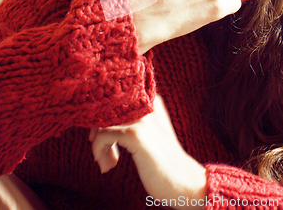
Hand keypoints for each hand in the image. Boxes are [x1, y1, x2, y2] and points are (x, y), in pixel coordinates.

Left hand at [90, 95, 205, 208]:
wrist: (184, 182)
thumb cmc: (164, 163)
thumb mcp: (149, 136)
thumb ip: (134, 124)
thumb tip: (103, 125)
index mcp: (151, 103)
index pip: (116, 100)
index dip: (103, 119)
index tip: (102, 140)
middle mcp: (146, 105)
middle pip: (107, 108)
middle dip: (98, 132)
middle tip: (101, 153)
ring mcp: (141, 119)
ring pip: (102, 121)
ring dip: (98, 144)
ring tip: (107, 163)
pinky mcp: (135, 134)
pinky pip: (104, 135)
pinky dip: (99, 150)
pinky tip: (108, 165)